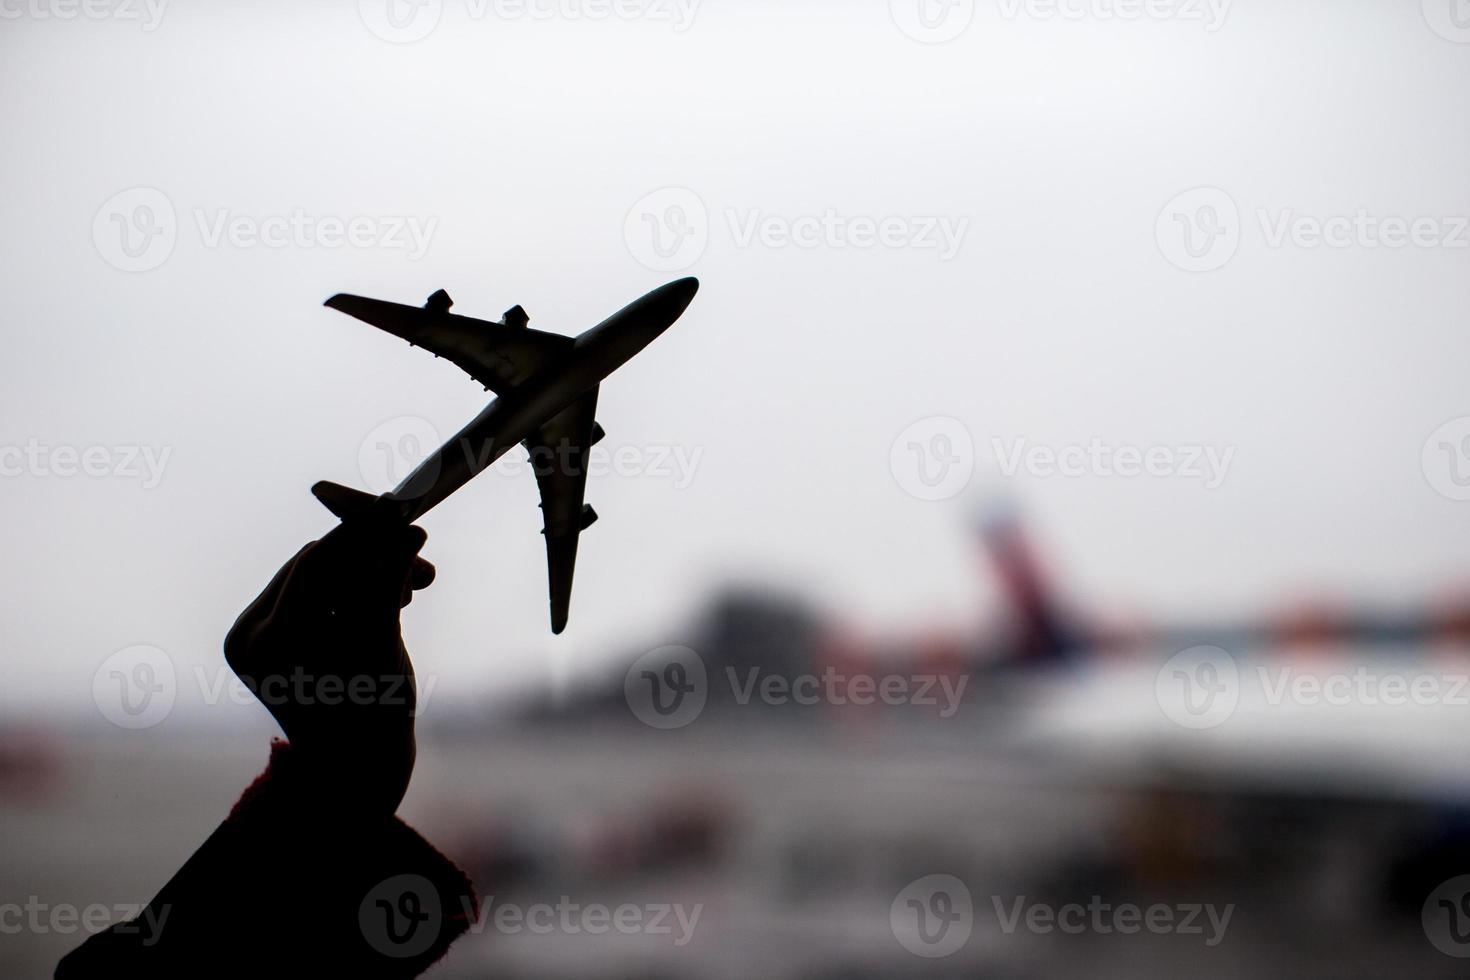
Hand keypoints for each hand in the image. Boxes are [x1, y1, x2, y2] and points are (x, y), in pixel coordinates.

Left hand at [223, 499, 434, 816]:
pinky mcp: (281, 642)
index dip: (363, 532)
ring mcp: (262, 640)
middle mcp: (250, 635)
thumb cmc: (369, 719)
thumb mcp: (382, 644)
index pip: (316, 562)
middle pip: (318, 567)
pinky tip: (397, 597)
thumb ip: (388, 579)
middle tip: (423, 557)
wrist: (357, 775)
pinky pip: (323, 598)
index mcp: (263, 640)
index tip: (402, 509)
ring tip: (417, 585)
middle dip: (373, 558)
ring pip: (324, 579)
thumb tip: (404, 525)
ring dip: (372, 574)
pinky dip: (360, 593)